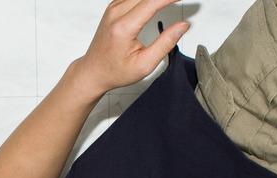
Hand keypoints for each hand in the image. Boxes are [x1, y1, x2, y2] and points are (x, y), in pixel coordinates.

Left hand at [69, 0, 190, 97]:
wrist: (93, 72)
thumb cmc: (114, 71)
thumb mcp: (144, 64)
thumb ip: (165, 43)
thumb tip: (183, 26)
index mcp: (123, 27)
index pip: (152, 2)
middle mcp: (116, 13)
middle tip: (182, 0)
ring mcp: (114, 7)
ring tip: (173, 1)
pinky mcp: (115, 6)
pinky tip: (159, 1)